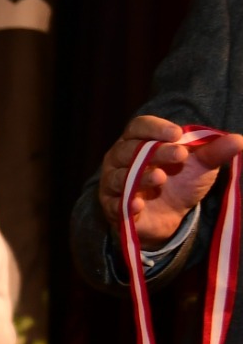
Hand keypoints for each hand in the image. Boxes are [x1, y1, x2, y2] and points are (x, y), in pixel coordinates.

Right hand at [100, 114, 242, 245]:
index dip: (156, 128)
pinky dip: (126, 204)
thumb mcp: (201, 166)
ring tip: (160, 178)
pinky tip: (139, 205)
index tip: (178, 134)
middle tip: (180, 156)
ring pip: (118, 176)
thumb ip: (214, 152)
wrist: (170, 217)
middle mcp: (120, 159)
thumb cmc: (181, 182)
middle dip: (155, 152)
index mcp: (139, 142)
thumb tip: (238, 140)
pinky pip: (114, 204)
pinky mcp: (113, 207)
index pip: (139, 127)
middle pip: (129, 150)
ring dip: (140, 177)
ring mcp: (113, 183)